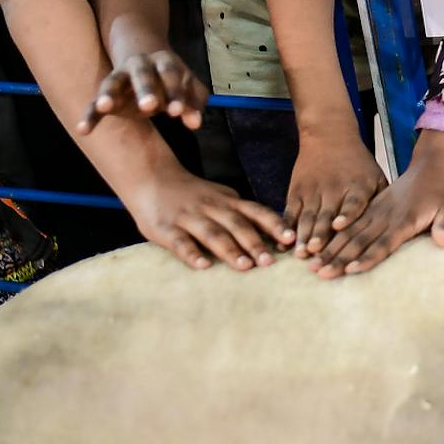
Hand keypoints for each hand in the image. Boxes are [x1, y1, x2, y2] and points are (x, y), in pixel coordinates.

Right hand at [87, 48, 209, 132]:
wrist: (144, 60)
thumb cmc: (171, 80)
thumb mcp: (188, 89)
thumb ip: (193, 105)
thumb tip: (195, 124)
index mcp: (165, 62)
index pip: (171, 75)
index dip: (175, 93)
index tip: (177, 112)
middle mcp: (140, 65)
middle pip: (142, 74)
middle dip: (146, 89)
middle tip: (149, 106)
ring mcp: (120, 77)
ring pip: (112, 82)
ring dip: (109, 94)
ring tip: (104, 106)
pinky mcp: (105, 93)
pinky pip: (94, 103)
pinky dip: (89, 116)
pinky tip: (83, 130)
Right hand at [128, 170, 291, 270]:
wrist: (151, 177)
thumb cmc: (192, 194)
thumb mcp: (221, 198)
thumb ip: (241, 214)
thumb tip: (272, 236)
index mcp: (228, 201)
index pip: (256, 212)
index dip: (274, 225)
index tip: (291, 239)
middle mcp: (212, 208)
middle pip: (237, 225)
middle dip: (255, 243)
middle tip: (270, 262)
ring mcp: (189, 217)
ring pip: (213, 234)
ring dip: (230, 250)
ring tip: (245, 266)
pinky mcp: (166, 229)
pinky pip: (181, 242)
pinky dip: (192, 254)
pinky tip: (203, 266)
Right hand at [283, 130, 387, 257]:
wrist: (329, 136)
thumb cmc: (358, 164)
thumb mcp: (375, 176)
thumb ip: (381, 201)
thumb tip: (395, 228)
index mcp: (358, 187)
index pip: (353, 202)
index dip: (346, 214)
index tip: (338, 226)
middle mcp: (334, 189)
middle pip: (326, 215)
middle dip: (320, 236)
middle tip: (315, 256)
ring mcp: (313, 191)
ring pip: (307, 216)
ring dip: (303, 236)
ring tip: (301, 254)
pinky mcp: (297, 192)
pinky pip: (290, 213)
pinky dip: (287, 228)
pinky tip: (285, 244)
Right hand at [311, 134, 443, 278]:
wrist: (433, 163)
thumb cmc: (443, 190)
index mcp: (405, 218)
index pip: (385, 243)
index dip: (369, 257)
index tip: (351, 270)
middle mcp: (386, 216)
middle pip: (360, 240)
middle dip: (339, 258)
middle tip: (320, 274)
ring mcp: (376, 210)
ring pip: (349, 233)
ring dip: (331, 249)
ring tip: (312, 265)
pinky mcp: (371, 207)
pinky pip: (349, 223)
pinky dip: (333, 235)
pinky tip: (318, 246)